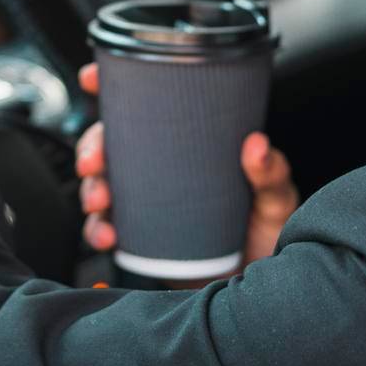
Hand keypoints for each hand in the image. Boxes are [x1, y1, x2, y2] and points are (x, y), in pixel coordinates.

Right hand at [73, 60, 298, 289]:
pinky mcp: (140, 238)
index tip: (93, 78)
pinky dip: (97, 230)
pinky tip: (109, 236)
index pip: (148, 106)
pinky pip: (105, 228)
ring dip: (91, 188)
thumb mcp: (275, 200)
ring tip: (102, 201)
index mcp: (190, 143)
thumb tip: (257, 144)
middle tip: (94, 160)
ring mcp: (147, 202)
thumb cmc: (268, 236)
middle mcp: (162, 168)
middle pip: (111, 141)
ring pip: (100, 182)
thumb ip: (270, 174)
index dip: (113, 85)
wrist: (259, 287)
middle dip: (92, 146)